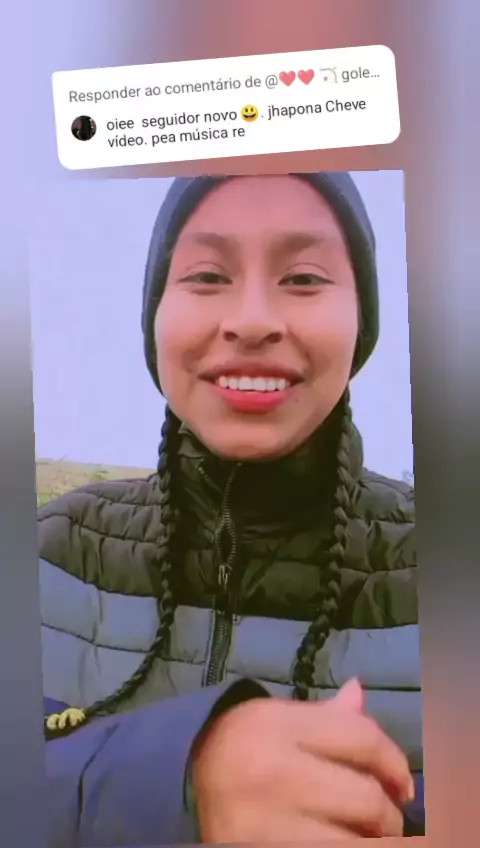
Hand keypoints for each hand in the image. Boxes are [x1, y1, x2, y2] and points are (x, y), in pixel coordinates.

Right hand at [193, 679, 413, 840]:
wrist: (182, 790)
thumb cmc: (240, 749)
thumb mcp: (274, 720)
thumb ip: (325, 715)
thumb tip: (360, 693)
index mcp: (275, 725)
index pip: (361, 738)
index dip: (395, 761)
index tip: (402, 782)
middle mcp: (272, 772)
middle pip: (365, 796)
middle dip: (388, 814)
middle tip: (387, 819)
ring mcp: (268, 824)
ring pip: (354, 842)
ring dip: (372, 842)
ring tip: (367, 836)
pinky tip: (344, 841)